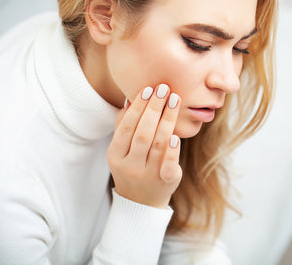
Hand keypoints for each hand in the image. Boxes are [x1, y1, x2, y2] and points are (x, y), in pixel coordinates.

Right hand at [107, 83, 182, 208]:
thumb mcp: (121, 149)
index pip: (127, 127)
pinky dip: (172, 149)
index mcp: (116, 155)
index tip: (149, 89)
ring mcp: (147, 175)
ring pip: (158, 144)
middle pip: (143, 133)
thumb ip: (124, 125)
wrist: (142, 202)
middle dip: (154, 108)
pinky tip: (176, 134)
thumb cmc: (133, 166)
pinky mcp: (165, 181)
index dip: (138, 107)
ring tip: (175, 100)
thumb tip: (131, 99)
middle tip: (164, 88)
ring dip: (167, 120)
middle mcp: (130, 166)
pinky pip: (168, 164)